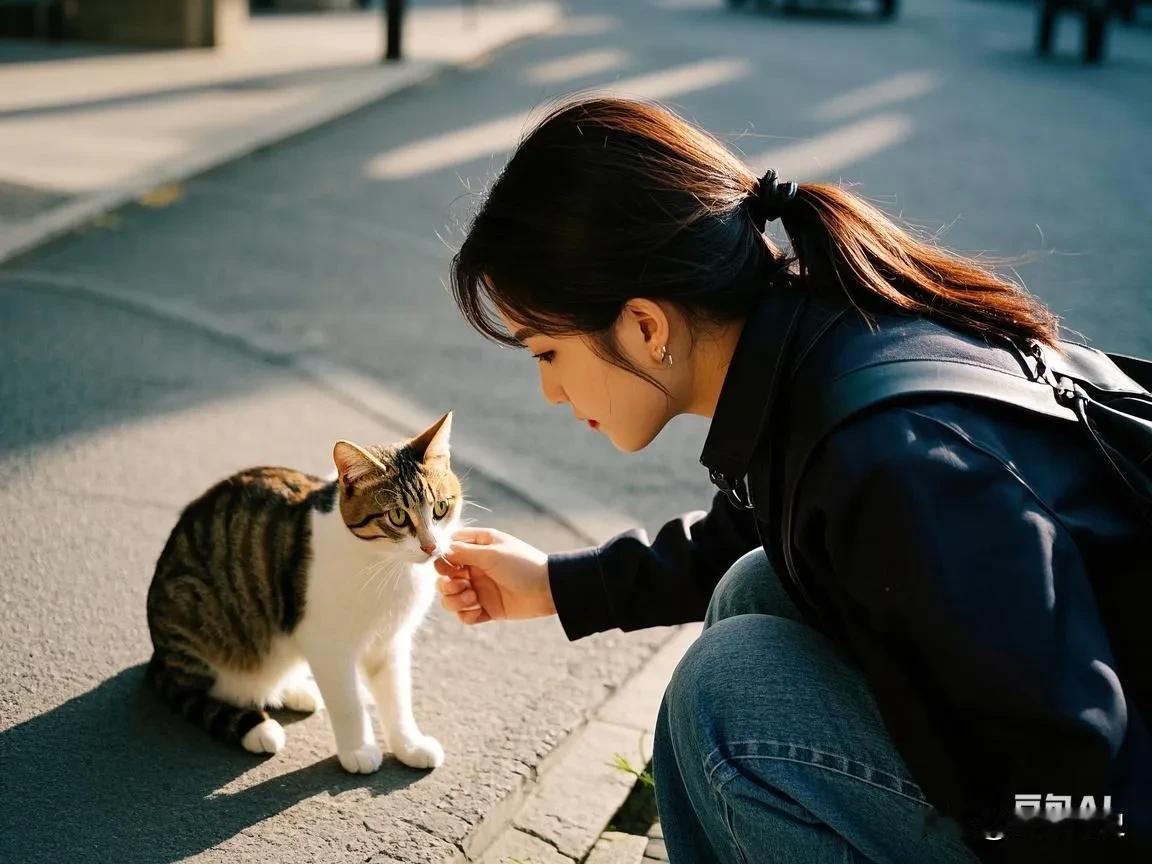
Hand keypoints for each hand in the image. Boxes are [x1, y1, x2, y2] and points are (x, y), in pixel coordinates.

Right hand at [434, 527, 554, 624]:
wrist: (547, 590)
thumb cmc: (521, 564)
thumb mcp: (492, 553)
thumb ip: (464, 552)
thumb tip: (440, 550)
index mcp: (479, 548)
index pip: (450, 549)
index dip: (442, 557)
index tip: (446, 565)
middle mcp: (476, 568)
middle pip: (444, 576)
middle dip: (446, 583)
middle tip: (461, 584)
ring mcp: (480, 589)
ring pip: (450, 597)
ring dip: (454, 600)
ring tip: (473, 598)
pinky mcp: (486, 608)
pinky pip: (464, 615)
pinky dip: (466, 614)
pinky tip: (478, 609)